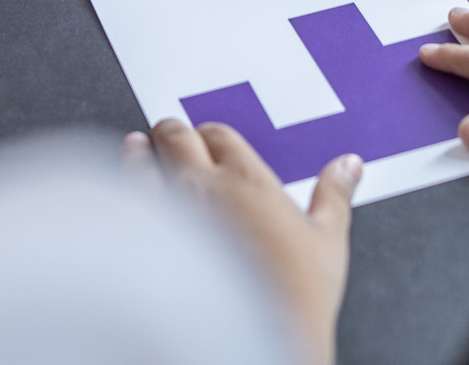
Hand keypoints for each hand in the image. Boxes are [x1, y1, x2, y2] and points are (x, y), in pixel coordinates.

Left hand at [126, 120, 359, 364]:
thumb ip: (335, 195)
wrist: (256, 336)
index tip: (210, 138)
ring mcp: (168, 211)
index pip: (219, 134)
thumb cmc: (292, 296)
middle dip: (173, 132)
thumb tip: (348, 166)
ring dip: (140, 151)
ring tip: (138, 146)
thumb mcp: (328, 241)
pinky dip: (121, 188)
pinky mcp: (142, 240)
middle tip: (171, 132)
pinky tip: (120, 190)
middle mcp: (202, 186)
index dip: (212, 134)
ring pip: (142, 160)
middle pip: (177, 137)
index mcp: (246, 179)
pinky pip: (122, 199)